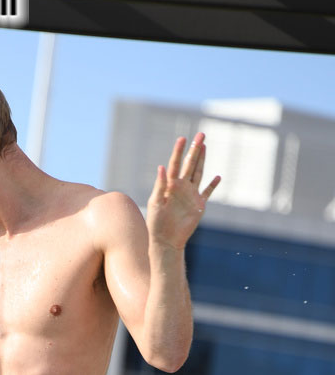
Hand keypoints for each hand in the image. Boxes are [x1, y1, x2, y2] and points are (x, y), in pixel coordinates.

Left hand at [147, 134, 219, 250]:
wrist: (166, 240)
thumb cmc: (156, 223)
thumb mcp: (155, 203)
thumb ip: (159, 185)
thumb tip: (161, 167)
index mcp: (169, 185)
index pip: (175, 164)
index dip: (179, 151)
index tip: (183, 138)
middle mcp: (181, 187)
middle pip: (189, 164)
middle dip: (195, 149)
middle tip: (201, 134)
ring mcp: (190, 195)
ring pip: (198, 173)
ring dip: (202, 160)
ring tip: (205, 146)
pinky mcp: (198, 206)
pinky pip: (207, 193)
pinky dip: (213, 186)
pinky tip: (217, 177)